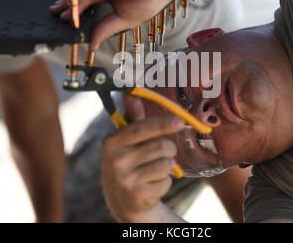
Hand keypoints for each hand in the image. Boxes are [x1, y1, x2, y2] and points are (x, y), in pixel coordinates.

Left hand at [50, 0, 184, 50]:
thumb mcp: (124, 19)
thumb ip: (104, 30)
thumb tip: (92, 46)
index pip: (93, 5)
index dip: (82, 15)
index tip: (73, 26)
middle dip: (71, 9)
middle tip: (61, 19)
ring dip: (72, 3)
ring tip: (64, 16)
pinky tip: (70, 3)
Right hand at [101, 95, 184, 221]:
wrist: (122, 200)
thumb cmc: (128, 162)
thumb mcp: (126, 140)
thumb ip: (132, 117)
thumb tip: (130, 91)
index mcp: (112, 142)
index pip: (142, 128)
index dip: (163, 124)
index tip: (180, 121)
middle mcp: (116, 160)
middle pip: (161, 146)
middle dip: (169, 148)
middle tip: (164, 152)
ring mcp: (126, 179)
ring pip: (167, 164)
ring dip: (167, 166)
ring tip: (154, 169)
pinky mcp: (138, 195)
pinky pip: (166, 181)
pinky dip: (165, 182)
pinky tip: (152, 184)